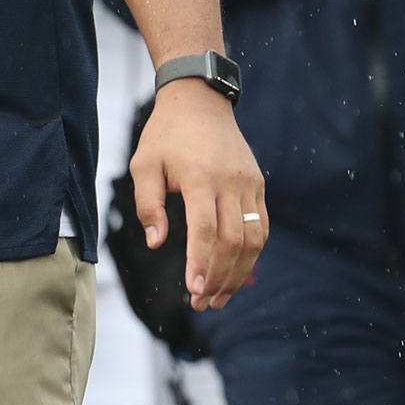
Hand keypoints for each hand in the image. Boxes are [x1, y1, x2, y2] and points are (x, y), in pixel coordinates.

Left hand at [127, 78, 266, 309]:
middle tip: (202, 303)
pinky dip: (252, 252)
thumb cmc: (166, 135)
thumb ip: (147, 206)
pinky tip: (236, 269)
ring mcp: (249, 183)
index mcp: (200, 177)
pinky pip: (261, 224)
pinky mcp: (257, 184)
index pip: (206, 229)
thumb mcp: (143, 165)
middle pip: (234, 240)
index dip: (201, 262)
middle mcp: (231, 182)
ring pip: (254, 237)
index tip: (193, 290)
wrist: (201, 102)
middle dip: (220, 276)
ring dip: (239, 270)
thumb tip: (157, 244)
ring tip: (220, 296)